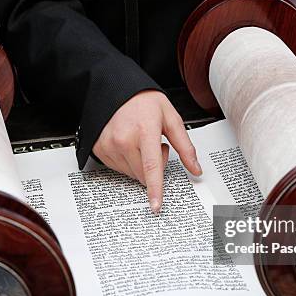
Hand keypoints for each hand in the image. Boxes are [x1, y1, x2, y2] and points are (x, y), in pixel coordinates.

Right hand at [92, 90, 202, 212]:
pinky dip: (127, 161)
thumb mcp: (170, 117)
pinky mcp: (100, 149)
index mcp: (145, 130)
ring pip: (132, 174)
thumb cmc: (143, 101)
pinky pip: (119, 168)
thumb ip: (185, 146)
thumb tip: (195, 169)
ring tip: (139, 140)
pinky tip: (127, 143)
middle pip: (144, 175)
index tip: (156, 206)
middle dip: (155, 166)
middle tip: (154, 144)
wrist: (115, 89)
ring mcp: (109, 145)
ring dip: (140, 165)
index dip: (155, 189)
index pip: (152, 166)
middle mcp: (124, 139)